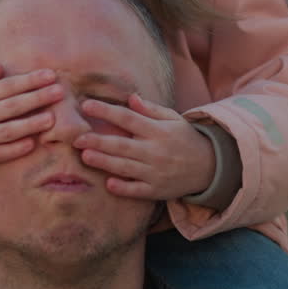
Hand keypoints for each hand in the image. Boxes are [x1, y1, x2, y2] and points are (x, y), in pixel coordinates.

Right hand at [0, 63, 63, 172]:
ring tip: (51, 118)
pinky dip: (14, 149)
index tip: (51, 75)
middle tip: (60, 92)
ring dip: (30, 125)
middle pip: (10, 106)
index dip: (29, 80)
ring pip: (6, 131)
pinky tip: (31, 143)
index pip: (5, 86)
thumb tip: (1, 66)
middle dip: (37, 98)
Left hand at [73, 94, 215, 200]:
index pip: (128, 118)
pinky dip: (124, 187)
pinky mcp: (157, 191)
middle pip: (122, 145)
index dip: (106, 111)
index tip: (86, 105)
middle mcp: (155, 151)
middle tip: (77, 138)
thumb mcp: (173, 119)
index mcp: (157, 130)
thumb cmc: (185, 138)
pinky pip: (138, 191)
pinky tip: (108, 183)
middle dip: (98, 141)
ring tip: (85, 156)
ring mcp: (156, 172)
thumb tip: (130, 97)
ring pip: (126, 167)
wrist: (210, 167)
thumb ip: (150, 110)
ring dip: (104, 162)